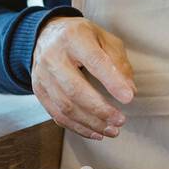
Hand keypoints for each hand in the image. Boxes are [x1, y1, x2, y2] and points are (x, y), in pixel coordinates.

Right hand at [31, 16, 135, 139]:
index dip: (112, 81)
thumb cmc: (82, 37)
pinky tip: (95, 133)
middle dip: (100, 109)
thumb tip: (130, 90)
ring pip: (65, 106)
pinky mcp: (38, 90)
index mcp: (74, 37)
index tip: (129, 98)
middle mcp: (54, 56)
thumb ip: (119, 62)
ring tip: (112, 130)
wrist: (46, 35)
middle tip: (120, 120)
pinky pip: (57, 114)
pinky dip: (77, 127)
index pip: (94, 61)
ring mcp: (42, 75)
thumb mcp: (104, 39)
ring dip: (91, 123)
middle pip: (75, 89)